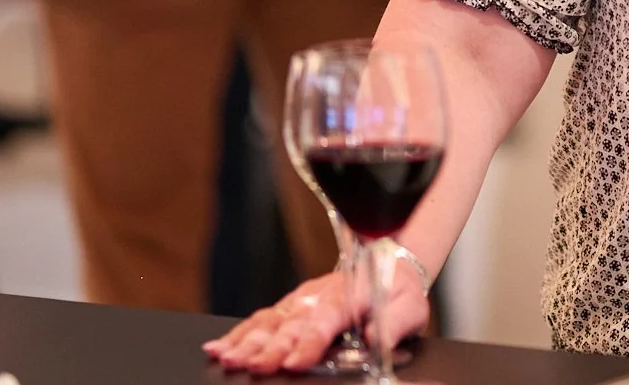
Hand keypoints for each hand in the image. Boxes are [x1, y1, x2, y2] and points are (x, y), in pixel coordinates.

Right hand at [201, 261, 428, 375]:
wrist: (390, 263)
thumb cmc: (398, 292)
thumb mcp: (411, 308)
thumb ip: (395, 323)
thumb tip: (376, 338)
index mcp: (348, 297)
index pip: (325, 320)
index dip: (308, 342)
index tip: (293, 361)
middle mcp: (318, 296)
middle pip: (290, 323)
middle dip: (269, 347)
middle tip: (251, 366)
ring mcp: (300, 300)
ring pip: (269, 320)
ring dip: (246, 340)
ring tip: (226, 358)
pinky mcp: (289, 306)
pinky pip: (260, 318)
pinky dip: (237, 333)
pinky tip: (217, 347)